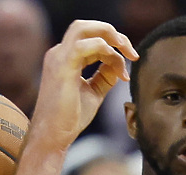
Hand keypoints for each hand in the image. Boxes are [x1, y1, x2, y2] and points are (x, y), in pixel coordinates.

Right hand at [31, 20, 137, 151]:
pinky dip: (106, 51)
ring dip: (111, 38)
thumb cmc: (70, 118)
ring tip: (128, 54)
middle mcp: (59, 53)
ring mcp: (58, 58)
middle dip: (114, 34)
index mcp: (65, 58)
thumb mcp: (93, 93)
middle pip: (87, 27)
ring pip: (85, 29)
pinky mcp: (62, 67)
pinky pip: (85, 45)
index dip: (114, 48)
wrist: (53, 136)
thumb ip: (105, 77)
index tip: (131, 63)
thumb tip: (120, 67)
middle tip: (132, 52)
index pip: (91, 39)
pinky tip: (117, 68)